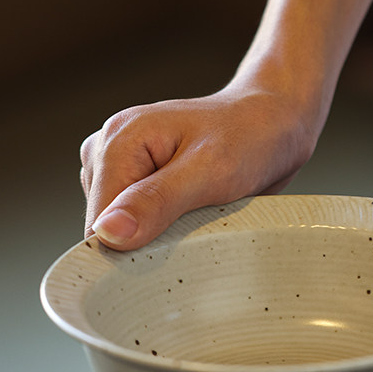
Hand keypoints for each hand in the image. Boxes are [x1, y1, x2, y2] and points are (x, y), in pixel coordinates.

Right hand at [80, 86, 315, 248]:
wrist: (275, 122)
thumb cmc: (250, 137)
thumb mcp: (209, 171)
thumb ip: (156, 201)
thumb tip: (107, 233)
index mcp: (117, 140)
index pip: (98, 222)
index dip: (130, 248)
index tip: (174, 249)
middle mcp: (109, 151)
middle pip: (107, 228)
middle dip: (146, 240)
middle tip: (196, 223)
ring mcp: (124, 168)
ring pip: (122, 230)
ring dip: (158, 237)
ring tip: (198, 213)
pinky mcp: (139, 183)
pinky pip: (139, 223)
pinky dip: (165, 231)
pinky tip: (193, 214)